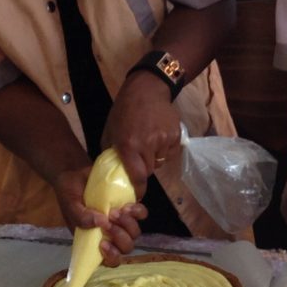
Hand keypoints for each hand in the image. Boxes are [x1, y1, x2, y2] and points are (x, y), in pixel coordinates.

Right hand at [52, 165, 147, 265]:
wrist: (74, 173)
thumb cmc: (69, 193)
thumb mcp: (70, 205)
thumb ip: (81, 217)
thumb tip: (101, 223)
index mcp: (94, 241)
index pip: (109, 260)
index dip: (112, 257)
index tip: (103, 244)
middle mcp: (109, 234)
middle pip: (125, 247)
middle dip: (120, 237)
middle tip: (109, 219)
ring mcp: (120, 221)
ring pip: (135, 233)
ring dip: (128, 224)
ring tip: (116, 210)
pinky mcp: (127, 207)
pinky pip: (141, 214)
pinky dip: (137, 212)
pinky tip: (127, 205)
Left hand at [102, 72, 181, 195]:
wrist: (147, 90)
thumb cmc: (124, 111)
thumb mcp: (110, 131)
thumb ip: (111, 152)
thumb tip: (111, 171)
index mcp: (129, 145)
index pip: (137, 176)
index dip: (138, 189)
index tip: (137, 195)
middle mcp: (148, 145)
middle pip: (149, 170)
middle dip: (143, 168)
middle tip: (138, 158)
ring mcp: (164, 140)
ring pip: (160, 161)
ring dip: (154, 157)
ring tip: (148, 142)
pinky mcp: (176, 136)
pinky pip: (170, 152)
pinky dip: (164, 149)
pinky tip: (158, 136)